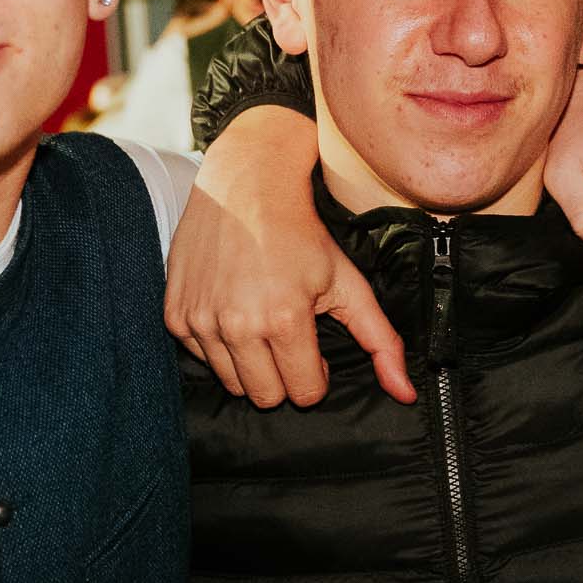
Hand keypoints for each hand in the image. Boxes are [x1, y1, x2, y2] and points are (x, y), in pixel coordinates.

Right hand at [166, 109, 414, 408]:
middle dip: (284, 374)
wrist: (245, 185)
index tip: (313, 343)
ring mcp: (201, 321)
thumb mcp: (349, 283)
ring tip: (261, 320)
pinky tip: (234, 309)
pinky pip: (202, 358)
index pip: (304, 393)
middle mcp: (238, 325)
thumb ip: (380, 342)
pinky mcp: (176, 315)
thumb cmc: (302, 233)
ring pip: (233, 383)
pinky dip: (220, 344)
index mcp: (284, 319)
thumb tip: (406, 393)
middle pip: (267, 396)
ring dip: (252, 362)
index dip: (316, 372)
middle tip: (288, 334)